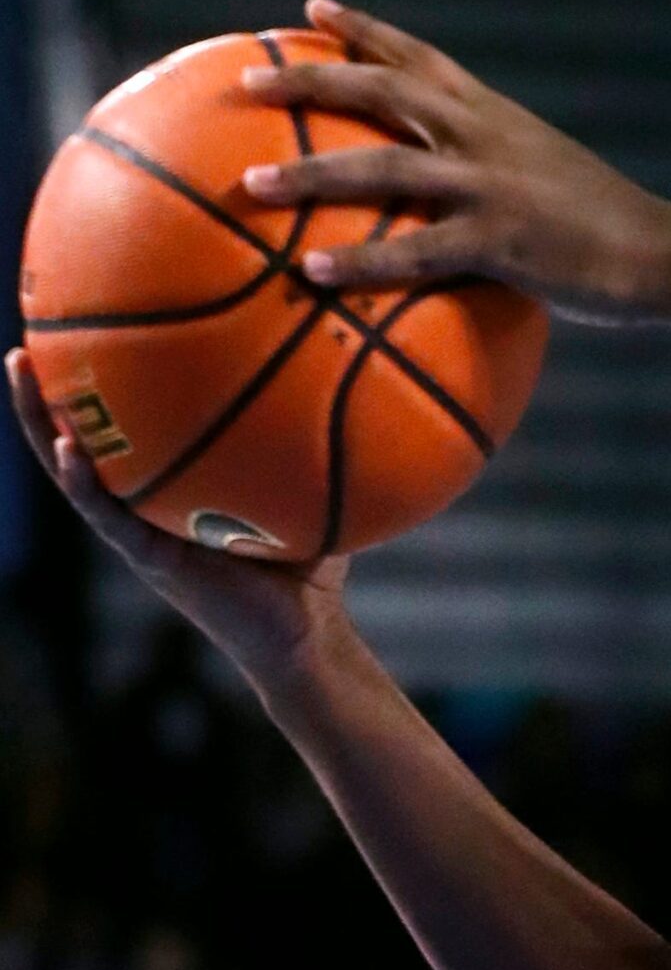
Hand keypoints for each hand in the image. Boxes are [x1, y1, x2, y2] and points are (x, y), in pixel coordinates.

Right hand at [8, 349, 352, 683]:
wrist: (307, 633)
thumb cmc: (311, 564)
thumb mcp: (308, 488)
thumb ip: (312, 443)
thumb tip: (340, 374)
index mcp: (173, 491)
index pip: (126, 434)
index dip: (98, 391)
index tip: (79, 337)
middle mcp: (146, 509)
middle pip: (82, 441)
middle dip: (48, 393)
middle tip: (23, 342)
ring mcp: (141, 534)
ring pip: (74, 471)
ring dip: (42, 423)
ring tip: (20, 372)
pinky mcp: (150, 560)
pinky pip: (107, 515)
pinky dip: (83, 480)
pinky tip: (68, 446)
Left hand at [238, 0, 670, 324]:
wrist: (664, 252)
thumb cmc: (610, 227)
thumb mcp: (552, 177)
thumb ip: (500, 173)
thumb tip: (453, 202)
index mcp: (498, 115)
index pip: (421, 56)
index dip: (363, 30)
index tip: (309, 10)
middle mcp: (485, 136)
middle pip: (383, 90)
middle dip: (309, 79)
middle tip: (245, 81)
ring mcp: (490, 186)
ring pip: (382, 165)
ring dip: (310, 173)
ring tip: (252, 184)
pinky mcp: (498, 240)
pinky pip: (412, 251)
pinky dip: (358, 262)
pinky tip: (312, 273)